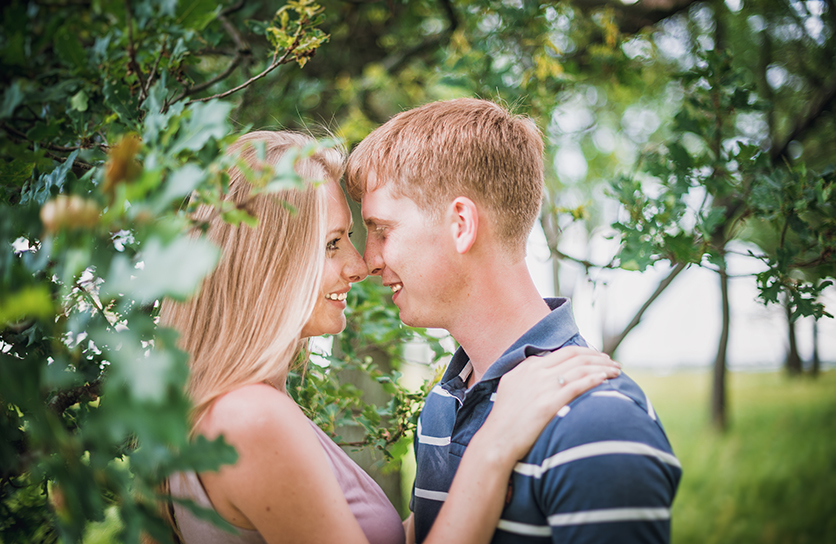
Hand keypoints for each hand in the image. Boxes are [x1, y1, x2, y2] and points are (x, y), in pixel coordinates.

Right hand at [480, 346, 620, 461]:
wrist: (497, 441)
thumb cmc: (505, 420)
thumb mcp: (511, 387)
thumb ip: (527, 375)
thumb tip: (545, 367)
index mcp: (527, 367)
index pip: (563, 352)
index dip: (585, 352)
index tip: (597, 358)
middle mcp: (536, 372)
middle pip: (575, 356)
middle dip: (598, 356)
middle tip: (612, 362)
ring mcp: (543, 386)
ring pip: (580, 368)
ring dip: (603, 367)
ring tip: (617, 371)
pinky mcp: (549, 403)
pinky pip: (578, 385)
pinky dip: (595, 379)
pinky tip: (606, 379)